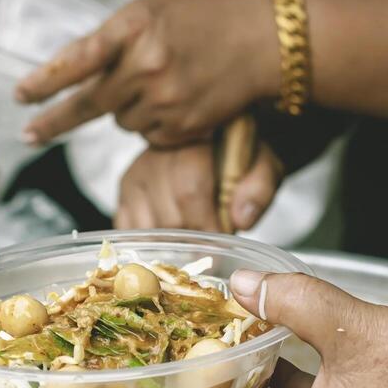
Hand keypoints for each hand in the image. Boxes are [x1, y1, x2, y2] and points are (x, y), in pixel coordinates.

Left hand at [16, 0, 278, 147]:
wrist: (264, 42)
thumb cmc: (204, 20)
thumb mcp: (150, 12)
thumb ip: (111, 39)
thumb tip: (69, 72)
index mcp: (134, 27)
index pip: (77, 59)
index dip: (45, 82)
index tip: (18, 96)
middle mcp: (146, 65)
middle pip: (89, 104)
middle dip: (56, 120)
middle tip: (29, 135)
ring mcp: (165, 99)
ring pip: (120, 122)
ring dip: (127, 109)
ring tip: (161, 84)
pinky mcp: (183, 127)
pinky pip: (148, 137)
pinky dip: (154, 124)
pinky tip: (178, 101)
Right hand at [116, 139, 283, 231]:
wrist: (219, 142)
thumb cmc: (242, 158)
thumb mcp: (264, 166)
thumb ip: (259, 189)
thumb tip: (240, 220)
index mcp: (190, 141)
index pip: (190, 190)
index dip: (207, 224)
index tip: (222, 244)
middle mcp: (156, 156)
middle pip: (169, 216)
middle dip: (193, 238)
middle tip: (210, 244)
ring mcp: (136, 175)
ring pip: (149, 229)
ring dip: (173, 245)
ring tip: (192, 241)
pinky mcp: (123, 192)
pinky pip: (130, 231)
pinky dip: (150, 244)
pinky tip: (169, 243)